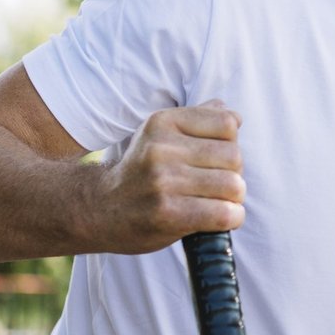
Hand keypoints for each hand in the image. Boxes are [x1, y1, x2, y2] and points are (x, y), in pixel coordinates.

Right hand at [95, 100, 245, 253]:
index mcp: (162, 122)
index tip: (217, 158)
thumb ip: (198, 120)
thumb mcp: (160, 134)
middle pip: (234, 156)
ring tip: (218, 202)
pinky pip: (224, 214)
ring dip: (234, 198)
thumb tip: (235, 116)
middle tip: (217, 185)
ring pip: (233, 185)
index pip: (227, 123)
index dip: (231, 143)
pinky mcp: (167, 213)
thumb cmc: (141, 171)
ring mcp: (163, 181)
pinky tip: (222, 217)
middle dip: (234, 173)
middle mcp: (161, 148)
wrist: (99, 209)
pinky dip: (232, 218)